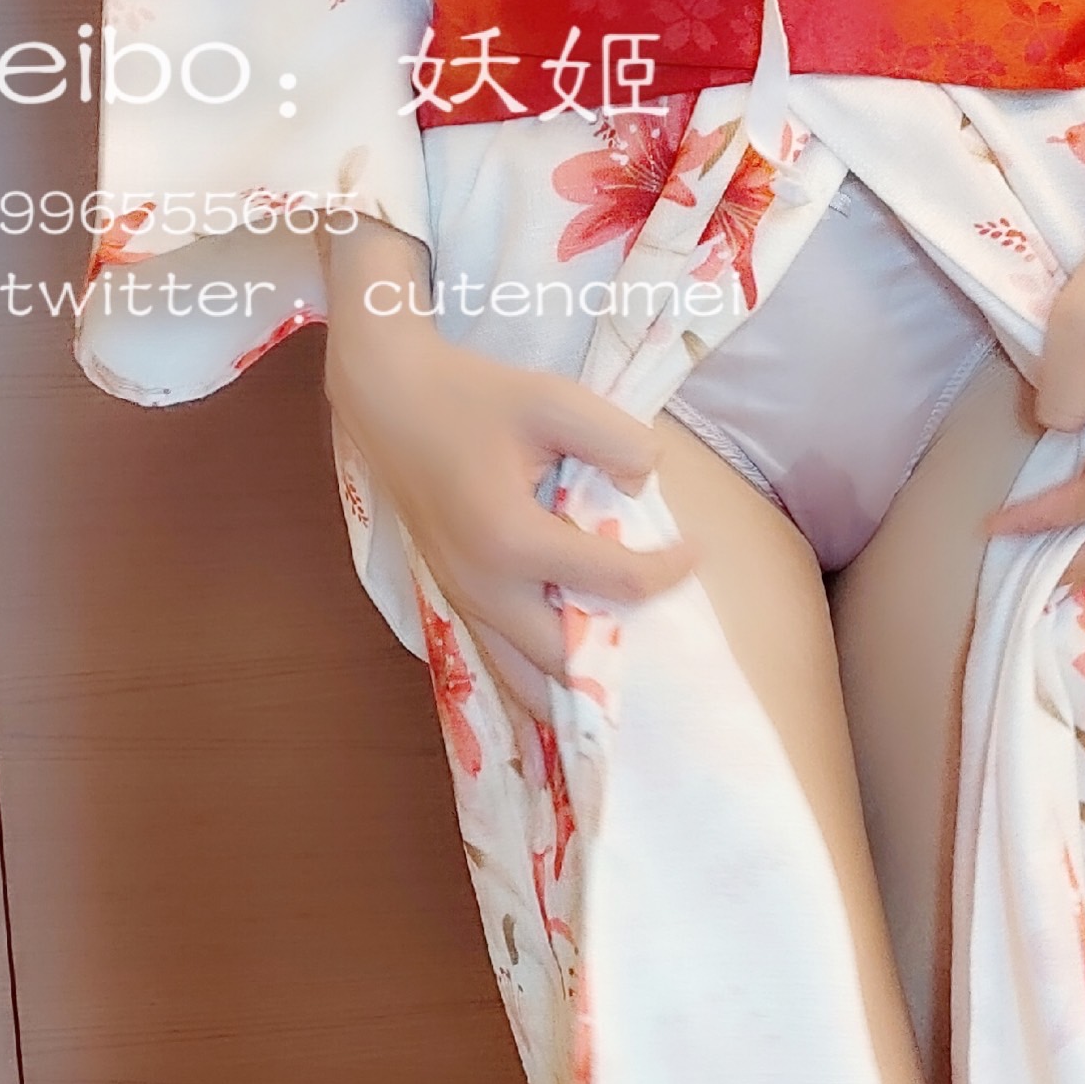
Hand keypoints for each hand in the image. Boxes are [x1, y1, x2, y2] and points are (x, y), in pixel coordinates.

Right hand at [318, 218, 693, 716]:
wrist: (389, 399)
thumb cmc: (472, 396)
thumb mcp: (554, 398)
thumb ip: (616, 440)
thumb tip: (645, 486)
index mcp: (512, 540)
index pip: (615, 581)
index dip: (667, 571)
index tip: (695, 551)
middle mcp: (485, 588)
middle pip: (569, 662)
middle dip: (619, 659)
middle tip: (662, 637)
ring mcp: (463, 602)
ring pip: (528, 682)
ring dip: (576, 687)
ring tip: (622, 684)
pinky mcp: (456, 599)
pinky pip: (504, 660)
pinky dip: (543, 675)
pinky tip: (578, 671)